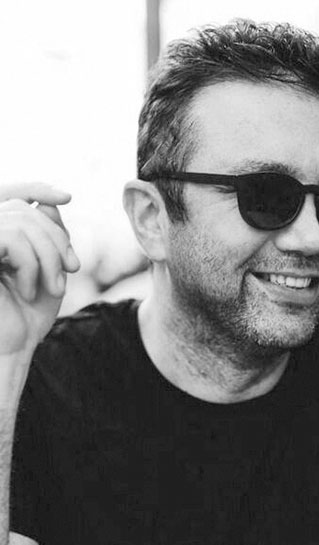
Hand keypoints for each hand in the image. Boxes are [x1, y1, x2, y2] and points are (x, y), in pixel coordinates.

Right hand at [0, 182, 79, 355]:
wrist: (12, 347)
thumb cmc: (30, 313)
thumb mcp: (49, 268)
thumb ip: (47, 235)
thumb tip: (49, 202)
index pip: (12, 196)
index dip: (36, 188)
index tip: (66, 196)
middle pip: (25, 211)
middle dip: (56, 238)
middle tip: (71, 269)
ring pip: (21, 222)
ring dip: (49, 255)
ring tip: (54, 287)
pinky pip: (12, 239)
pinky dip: (31, 264)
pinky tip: (29, 290)